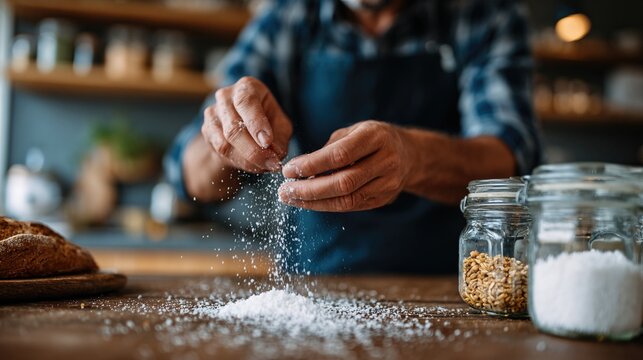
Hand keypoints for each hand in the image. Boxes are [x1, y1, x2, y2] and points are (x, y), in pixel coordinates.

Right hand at [201, 76, 292, 172]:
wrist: (245, 127)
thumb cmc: (268, 121)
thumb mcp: (280, 124)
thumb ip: (280, 137)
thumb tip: (276, 154)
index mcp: (246, 87)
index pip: (246, 102)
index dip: (256, 123)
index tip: (267, 142)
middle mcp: (226, 96)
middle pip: (233, 126)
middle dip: (254, 150)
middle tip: (271, 163)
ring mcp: (213, 113)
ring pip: (225, 142)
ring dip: (247, 159)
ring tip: (265, 166)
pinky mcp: (206, 130)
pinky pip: (220, 151)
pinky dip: (239, 162)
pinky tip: (253, 165)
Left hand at [278, 121, 412, 211]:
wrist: (410, 155)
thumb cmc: (373, 139)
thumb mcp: (354, 131)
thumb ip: (329, 149)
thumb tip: (299, 169)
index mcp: (376, 137)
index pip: (340, 155)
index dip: (312, 165)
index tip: (288, 170)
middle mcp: (385, 161)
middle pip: (343, 183)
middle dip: (309, 190)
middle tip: (284, 191)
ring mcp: (388, 183)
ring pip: (347, 200)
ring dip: (314, 202)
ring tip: (291, 198)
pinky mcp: (383, 199)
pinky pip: (351, 207)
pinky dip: (327, 205)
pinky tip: (308, 202)